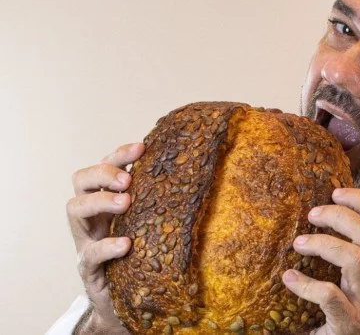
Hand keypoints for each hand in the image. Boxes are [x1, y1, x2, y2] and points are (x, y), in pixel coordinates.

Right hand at [66, 143, 144, 332]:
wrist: (125, 299)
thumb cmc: (140, 254)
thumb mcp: (148, 222)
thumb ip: (158, 201)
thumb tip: (198, 172)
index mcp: (106, 199)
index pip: (104, 166)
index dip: (119, 155)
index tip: (142, 147)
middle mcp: (91, 216)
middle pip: (81, 180)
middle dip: (103, 173)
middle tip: (127, 180)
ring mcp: (85, 241)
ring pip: (74, 209)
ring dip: (100, 201)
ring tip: (126, 202)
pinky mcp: (89, 270)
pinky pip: (90, 254)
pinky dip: (106, 246)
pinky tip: (125, 244)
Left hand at [282, 188, 359, 334]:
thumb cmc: (339, 309)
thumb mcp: (346, 274)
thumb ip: (340, 247)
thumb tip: (313, 210)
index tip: (334, 192)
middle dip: (340, 217)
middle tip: (311, 214)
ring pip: (355, 260)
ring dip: (323, 245)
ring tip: (298, 244)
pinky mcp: (350, 324)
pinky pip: (330, 296)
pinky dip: (306, 284)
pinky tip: (289, 278)